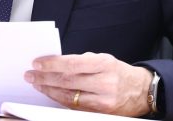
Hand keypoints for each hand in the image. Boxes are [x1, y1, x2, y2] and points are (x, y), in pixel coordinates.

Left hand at [24, 52, 152, 116]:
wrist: (142, 92)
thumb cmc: (119, 72)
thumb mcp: (104, 59)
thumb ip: (82, 61)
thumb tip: (56, 63)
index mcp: (104, 64)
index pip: (72, 64)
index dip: (52, 64)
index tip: (37, 63)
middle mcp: (104, 83)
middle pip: (68, 81)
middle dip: (45, 78)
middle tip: (30, 75)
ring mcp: (102, 101)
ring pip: (69, 96)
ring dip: (49, 90)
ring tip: (37, 84)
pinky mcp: (100, 113)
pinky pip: (75, 107)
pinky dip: (60, 100)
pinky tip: (51, 94)